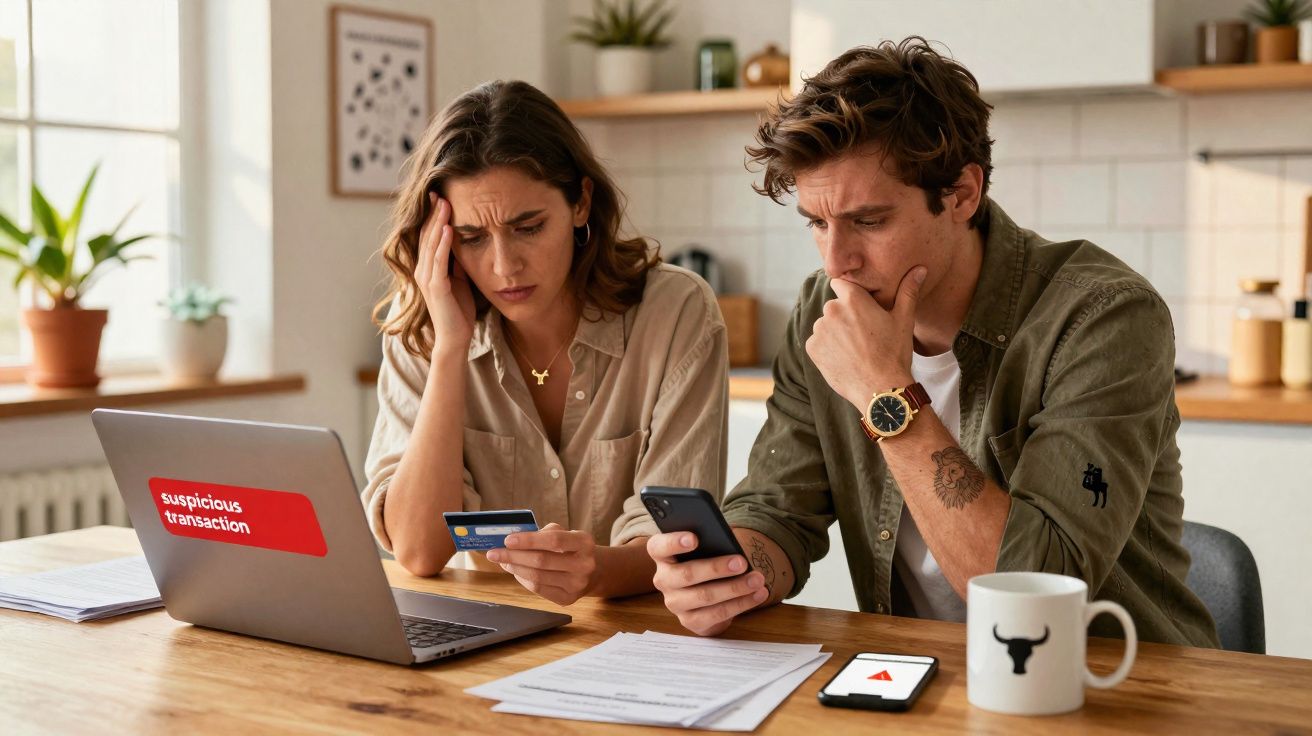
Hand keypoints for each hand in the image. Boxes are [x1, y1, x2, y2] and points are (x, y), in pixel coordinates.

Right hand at [413, 193, 475, 355]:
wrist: (455, 338)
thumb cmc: (458, 310)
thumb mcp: (459, 279)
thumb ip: (457, 262)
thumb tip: (463, 242)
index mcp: (427, 268)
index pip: (428, 237)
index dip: (432, 217)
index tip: (439, 197)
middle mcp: (422, 271)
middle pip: (426, 236)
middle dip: (433, 214)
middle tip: (438, 192)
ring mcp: (427, 279)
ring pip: (431, 245)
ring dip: (438, 223)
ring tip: (444, 204)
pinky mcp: (436, 288)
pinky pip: (439, 261)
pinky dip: (443, 244)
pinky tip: (449, 229)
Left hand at [486, 523, 597, 605]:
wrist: (594, 571)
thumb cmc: (571, 548)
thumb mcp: (565, 533)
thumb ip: (543, 533)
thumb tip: (512, 541)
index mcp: (584, 542)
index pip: (554, 540)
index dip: (529, 540)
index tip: (508, 540)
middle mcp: (584, 565)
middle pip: (542, 561)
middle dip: (514, 556)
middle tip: (494, 553)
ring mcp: (577, 584)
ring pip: (537, 577)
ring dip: (515, 568)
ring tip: (503, 562)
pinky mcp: (568, 599)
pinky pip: (539, 589)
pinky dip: (523, 580)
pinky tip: (516, 572)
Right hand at [648, 532, 766, 636]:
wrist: (709, 592)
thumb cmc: (707, 560)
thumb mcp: (705, 548)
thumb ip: (710, 543)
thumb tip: (730, 546)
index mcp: (662, 555)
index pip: (658, 547)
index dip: (674, 542)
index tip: (694, 538)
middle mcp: (663, 579)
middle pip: (686, 574)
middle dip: (716, 568)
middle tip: (741, 563)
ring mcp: (674, 603)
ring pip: (704, 596)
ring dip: (735, 588)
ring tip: (757, 580)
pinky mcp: (690, 621)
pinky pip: (717, 614)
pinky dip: (741, 603)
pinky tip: (757, 594)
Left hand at [805, 266, 925, 411]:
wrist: (881, 389)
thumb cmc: (894, 353)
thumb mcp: (903, 320)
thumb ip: (908, 291)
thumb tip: (919, 269)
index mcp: (852, 299)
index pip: (840, 283)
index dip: (850, 294)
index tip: (860, 308)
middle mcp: (832, 310)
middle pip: (835, 307)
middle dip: (845, 317)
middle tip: (863, 335)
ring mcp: (820, 330)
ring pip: (826, 325)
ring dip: (835, 333)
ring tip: (855, 349)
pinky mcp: (812, 348)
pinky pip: (818, 342)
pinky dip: (827, 349)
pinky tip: (845, 359)